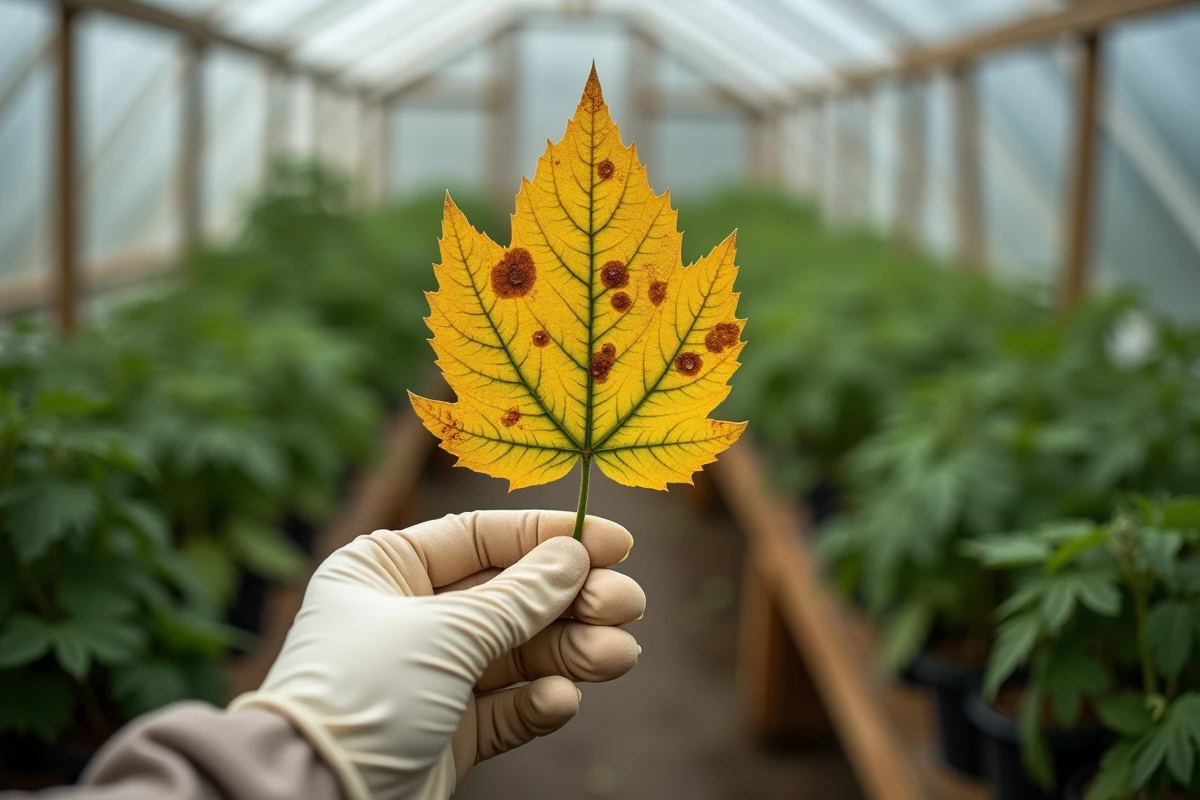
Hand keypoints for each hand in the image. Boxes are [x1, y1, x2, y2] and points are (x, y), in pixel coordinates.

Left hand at [229, 510, 644, 799]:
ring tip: (617, 657)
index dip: (549, 538)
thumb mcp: (446, 634)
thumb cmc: (364, 696)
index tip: (616, 544)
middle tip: (628, 606)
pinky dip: (538, 701)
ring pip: (517, 652)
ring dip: (570, 652)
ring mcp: (430, 676)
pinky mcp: (447, 733)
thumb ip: (518, 596)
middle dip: (571, 602)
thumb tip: (572, 556)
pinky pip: (505, 706)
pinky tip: (561, 699)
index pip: (481, 537)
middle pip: (510, 595)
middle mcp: (408, 616)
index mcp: (385, 569)